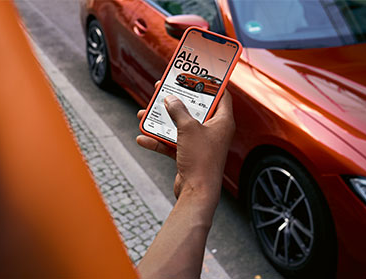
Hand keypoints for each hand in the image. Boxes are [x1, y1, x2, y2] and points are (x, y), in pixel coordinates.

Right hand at [136, 84, 234, 202]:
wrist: (196, 192)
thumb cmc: (201, 160)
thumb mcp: (188, 128)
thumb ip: (178, 110)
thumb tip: (170, 98)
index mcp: (222, 121)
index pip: (221, 94)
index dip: (210, 83)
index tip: (197, 74)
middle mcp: (213, 131)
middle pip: (195, 109)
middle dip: (178, 100)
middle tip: (165, 89)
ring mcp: (201, 143)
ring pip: (180, 126)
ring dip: (163, 120)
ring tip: (146, 112)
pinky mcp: (189, 155)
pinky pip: (172, 143)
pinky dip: (158, 140)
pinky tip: (143, 137)